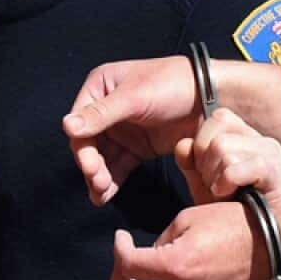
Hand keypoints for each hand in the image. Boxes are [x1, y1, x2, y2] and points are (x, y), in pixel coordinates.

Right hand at [64, 57, 203, 205]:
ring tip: (102, 193)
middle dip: (91, 165)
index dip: (82, 146)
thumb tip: (67, 126)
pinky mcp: (139, 145)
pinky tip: (107, 193)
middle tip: (98, 181)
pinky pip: (119, 165)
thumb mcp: (137, 97)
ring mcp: (124, 128)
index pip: (81, 121)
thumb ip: (102, 114)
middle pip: (89, 143)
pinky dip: (112, 179)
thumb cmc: (175, 85)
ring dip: (99, 176)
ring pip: (102, 157)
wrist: (213, 96)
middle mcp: (108, 108)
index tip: (90, 165)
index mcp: (102, 87)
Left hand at [110, 203, 270, 279]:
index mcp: (175, 265)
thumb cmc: (236, 226)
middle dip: (121, 274)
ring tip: (142, 272)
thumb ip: (163, 237)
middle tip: (124, 258)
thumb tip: (152, 253)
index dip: (118, 250)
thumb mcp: (193, 217)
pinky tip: (165, 279)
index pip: (128, 266)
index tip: (121, 238)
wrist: (273, 247)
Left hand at [176, 108, 280, 210]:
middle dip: (205, 167)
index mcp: (248, 138)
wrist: (261, 242)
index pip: (218, 118)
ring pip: (224, 148)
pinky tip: (228, 195)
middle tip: (216, 187)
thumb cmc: (234, 215)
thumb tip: (184, 145)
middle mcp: (263, 141)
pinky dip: (225, 183)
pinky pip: (236, 167)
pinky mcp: (277, 171)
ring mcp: (272, 154)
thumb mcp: (205, 185)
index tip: (206, 174)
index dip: (202, 146)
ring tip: (224, 193)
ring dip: (215, 177)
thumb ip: (191, 162)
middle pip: (216, 137)